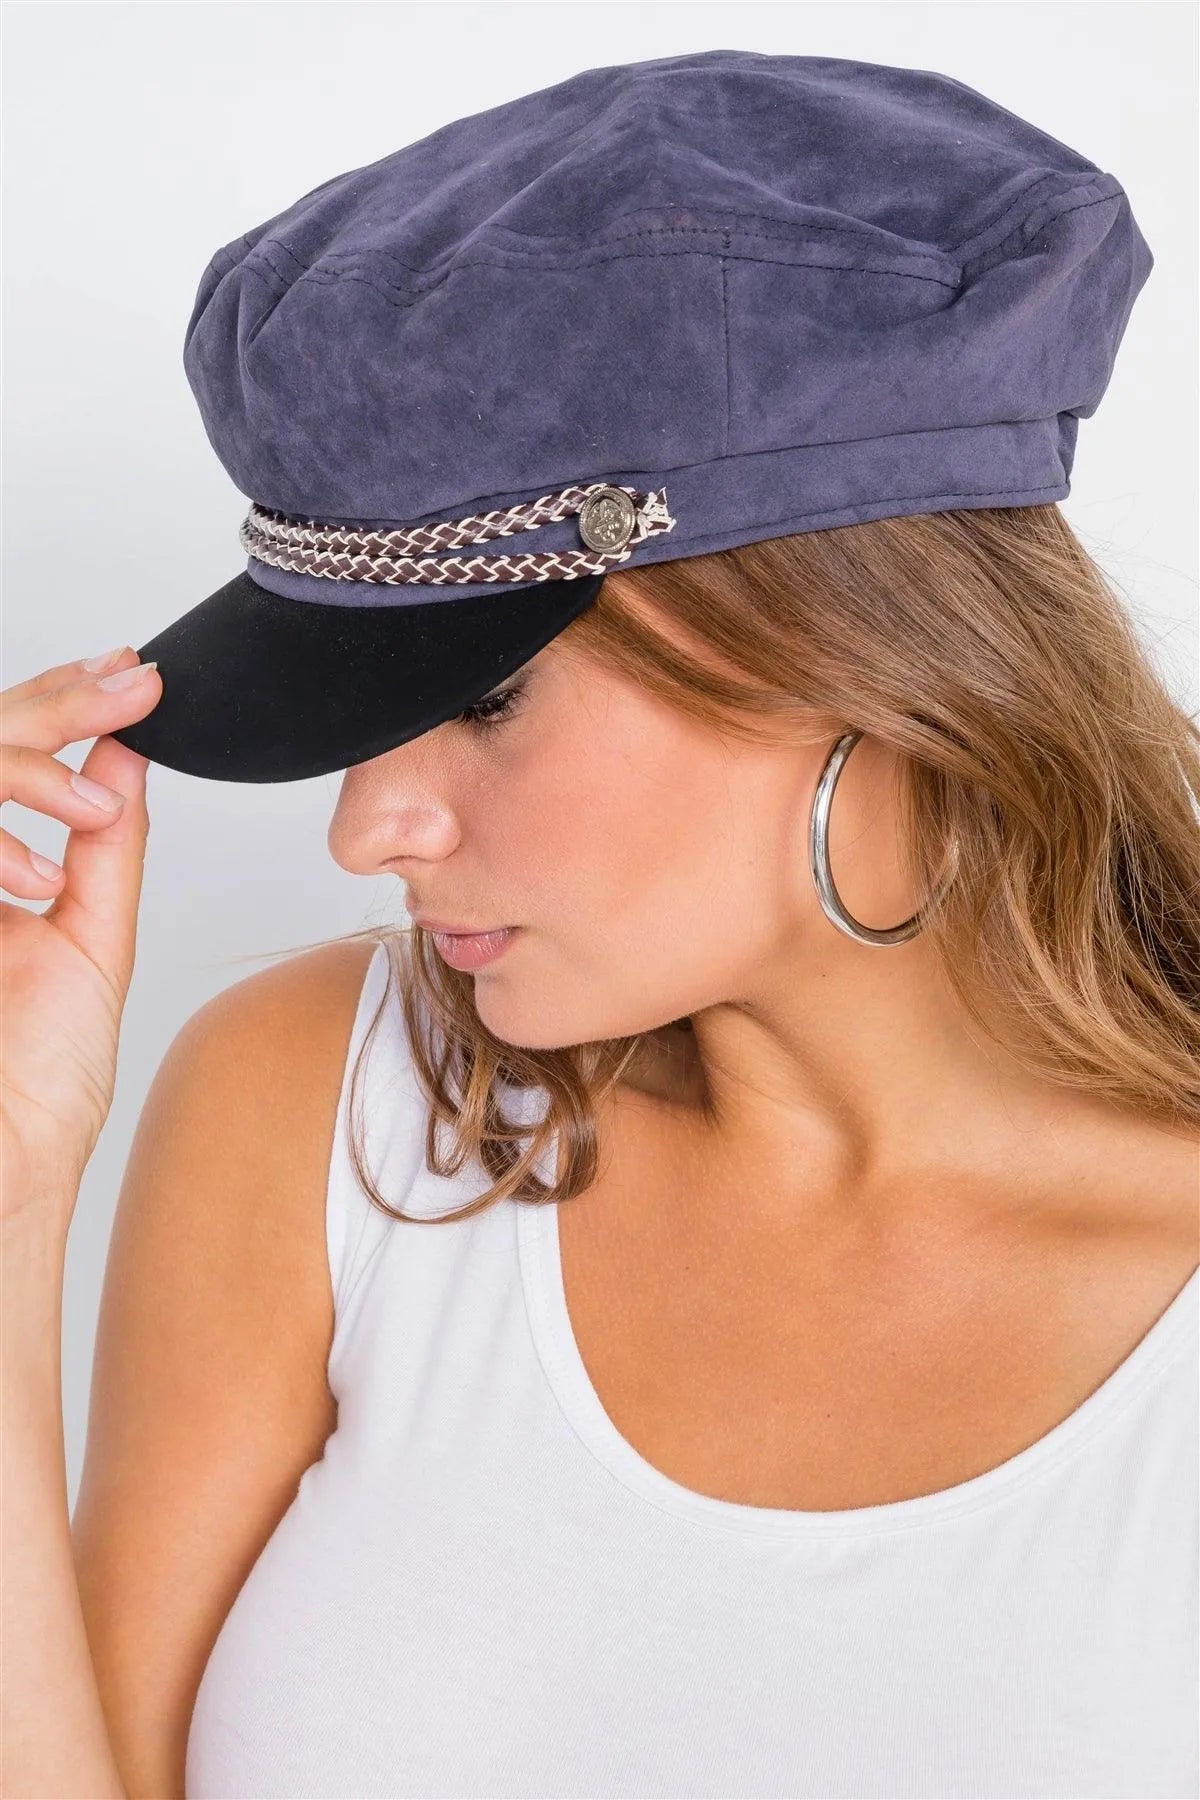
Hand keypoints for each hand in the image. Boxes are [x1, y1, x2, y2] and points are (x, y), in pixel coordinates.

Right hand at [1, 647, 162, 1224]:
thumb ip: (105, 851)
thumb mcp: (89, 944)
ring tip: (93, 806)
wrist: (8, 1170)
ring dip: (21, 772)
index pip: (3, 757)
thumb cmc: (40, 1080)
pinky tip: (33, 883)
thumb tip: (128, 758)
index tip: (133, 674)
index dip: (59, 704)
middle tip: (130, 684)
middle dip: (50, 707)